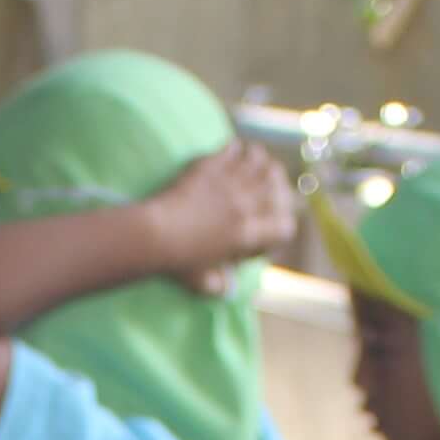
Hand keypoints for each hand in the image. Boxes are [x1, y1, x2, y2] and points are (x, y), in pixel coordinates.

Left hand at [147, 142, 301, 294]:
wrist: (154, 235)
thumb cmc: (177, 262)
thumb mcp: (201, 281)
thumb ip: (218, 286)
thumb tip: (225, 290)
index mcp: (247, 235)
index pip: (285, 226)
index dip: (284, 224)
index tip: (275, 221)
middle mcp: (244, 207)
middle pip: (277, 186)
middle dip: (277, 184)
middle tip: (272, 181)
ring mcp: (228, 184)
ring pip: (260, 162)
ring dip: (260, 160)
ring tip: (256, 159)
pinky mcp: (210, 168)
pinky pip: (233, 150)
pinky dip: (237, 148)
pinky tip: (234, 149)